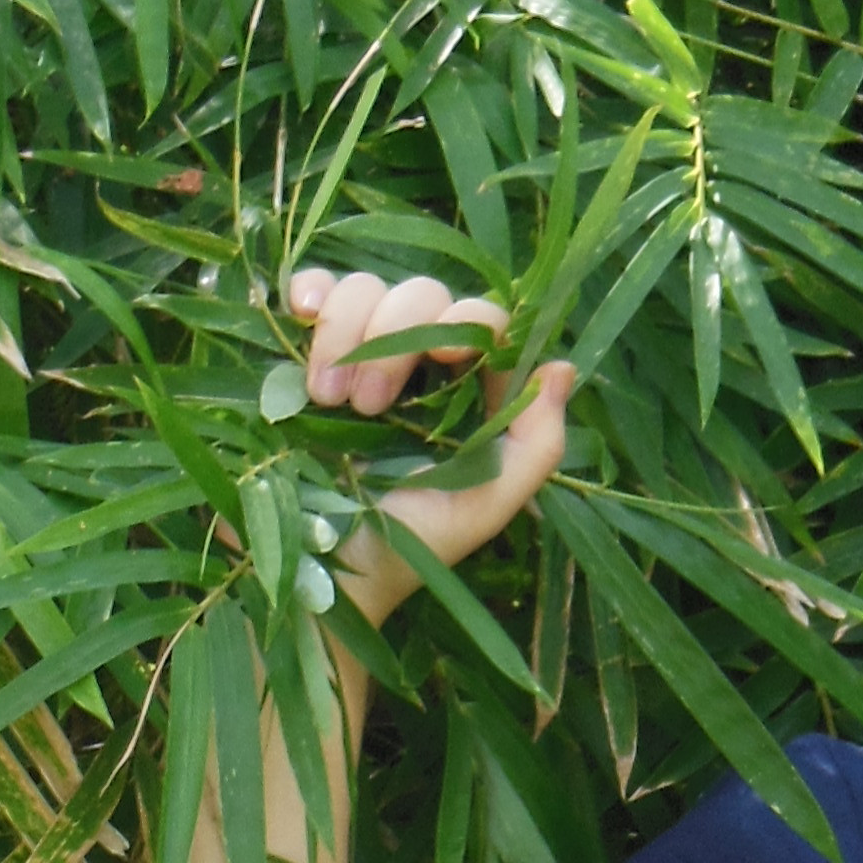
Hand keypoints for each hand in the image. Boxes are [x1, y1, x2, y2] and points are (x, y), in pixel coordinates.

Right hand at [281, 266, 575, 625]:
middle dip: (395, 338)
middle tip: (369, 407)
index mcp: (465, 390)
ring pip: (363, 289)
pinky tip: (302, 311)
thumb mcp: (485, 505)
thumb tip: (560, 369)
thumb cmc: (409, 547)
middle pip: (420, 295)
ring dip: (346, 331)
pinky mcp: (302, 352)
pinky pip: (312, 292)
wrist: (322, 573)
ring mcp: (357, 353)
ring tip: (326, 399)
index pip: (480, 320)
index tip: (445, 354)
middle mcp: (415, 363)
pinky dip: (310, 290)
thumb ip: (537, 445)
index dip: (466, 323)